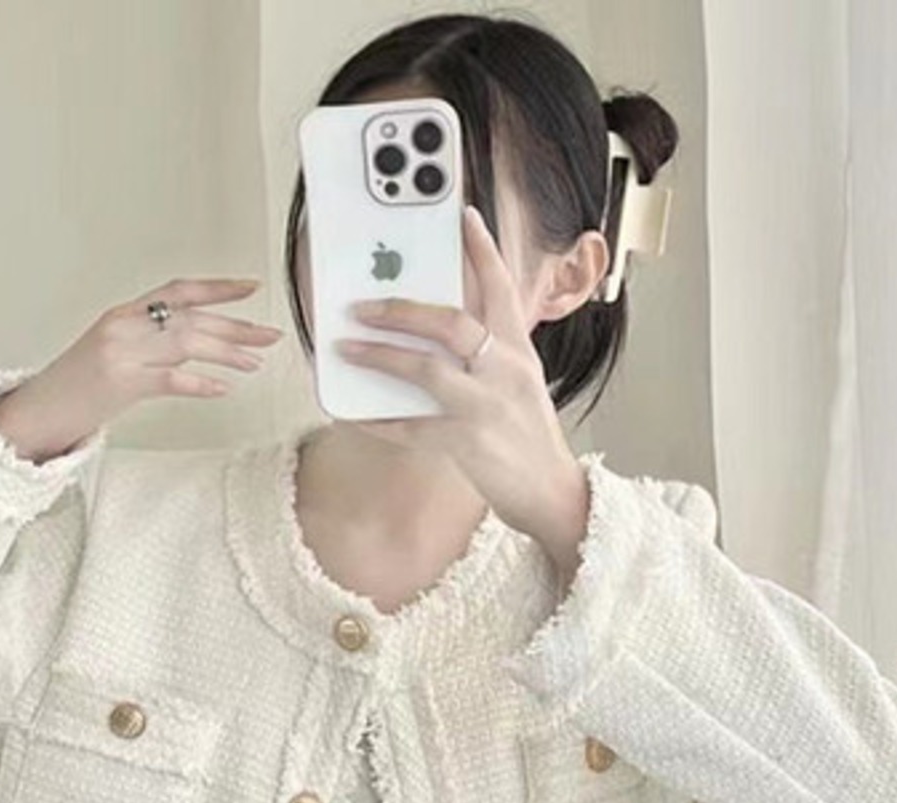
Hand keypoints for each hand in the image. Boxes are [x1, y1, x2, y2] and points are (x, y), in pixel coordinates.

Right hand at [0, 277, 284, 461]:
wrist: (39, 410)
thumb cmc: (76, 386)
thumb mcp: (112, 351)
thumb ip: (150, 342)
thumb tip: (196, 344)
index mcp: (124, 314)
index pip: (179, 290)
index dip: (218, 287)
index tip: (250, 288)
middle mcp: (124, 326)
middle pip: (191, 317)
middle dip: (236, 326)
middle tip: (268, 335)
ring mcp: (122, 353)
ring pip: (187, 343)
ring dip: (227, 353)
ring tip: (255, 361)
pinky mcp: (121, 384)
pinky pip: (172, 380)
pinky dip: (201, 383)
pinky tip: (223, 388)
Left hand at [335, 204, 588, 554]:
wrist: (551, 493)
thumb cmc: (528, 438)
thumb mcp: (520, 385)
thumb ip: (488, 357)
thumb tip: (434, 337)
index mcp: (519, 352)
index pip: (501, 288)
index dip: (482, 250)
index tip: (463, 216)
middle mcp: (504, 371)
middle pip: (450, 322)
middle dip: (400, 309)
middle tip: (362, 304)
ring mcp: (485, 407)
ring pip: (425, 369)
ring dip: (380, 356)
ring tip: (346, 348)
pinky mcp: (466, 444)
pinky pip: (411, 427)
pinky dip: (378, 421)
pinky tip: (351, 413)